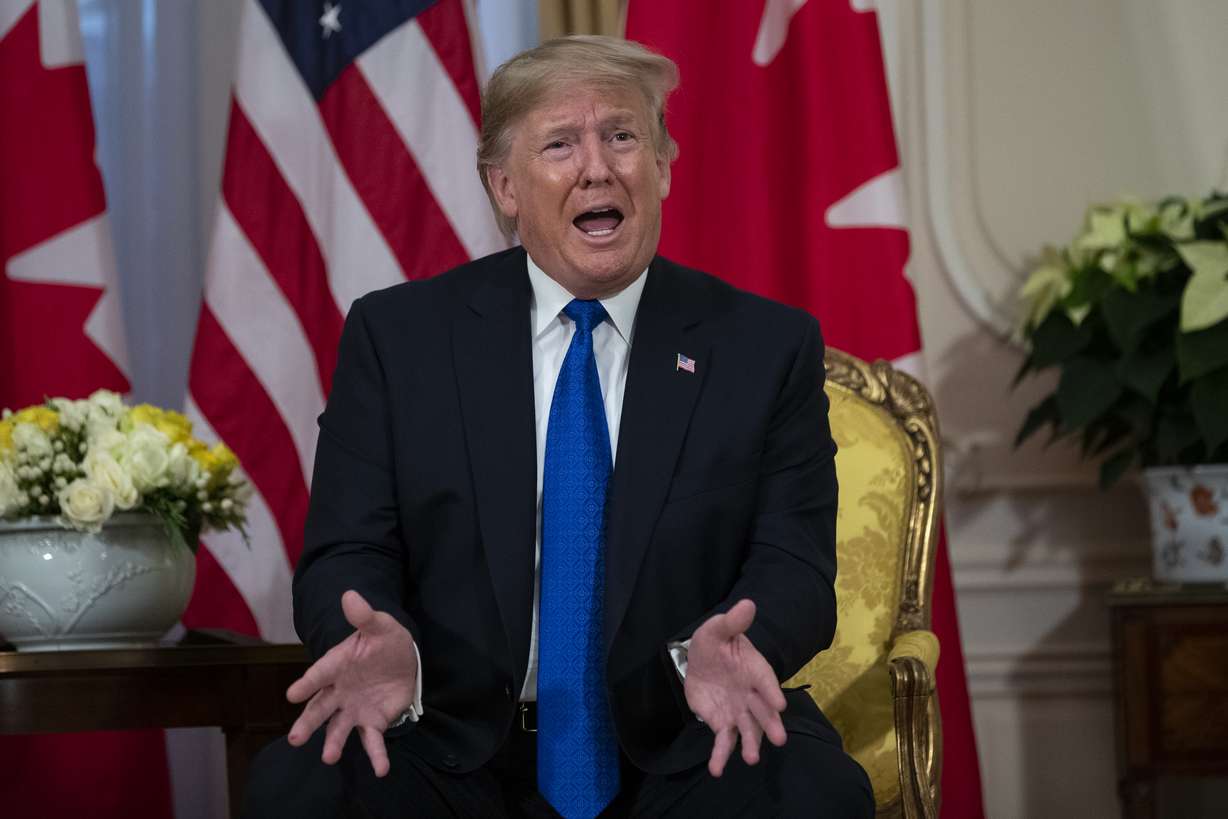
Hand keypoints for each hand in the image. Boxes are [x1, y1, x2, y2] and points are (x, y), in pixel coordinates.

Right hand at [286, 590, 416, 776]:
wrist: (402, 660)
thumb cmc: (384, 641)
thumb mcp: (380, 625)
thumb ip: (364, 616)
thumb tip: (350, 595)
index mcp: (337, 665)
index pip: (319, 674)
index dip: (307, 683)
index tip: (293, 694)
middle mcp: (339, 691)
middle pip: (320, 709)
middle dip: (308, 723)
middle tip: (295, 739)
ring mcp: (353, 709)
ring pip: (339, 729)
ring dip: (333, 743)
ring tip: (328, 757)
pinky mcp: (372, 722)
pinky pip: (372, 741)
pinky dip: (376, 756)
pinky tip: (381, 770)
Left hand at [684, 599, 787, 776]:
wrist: (699, 661)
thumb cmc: (715, 644)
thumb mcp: (717, 629)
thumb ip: (732, 622)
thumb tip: (748, 603)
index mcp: (753, 669)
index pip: (765, 680)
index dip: (771, 691)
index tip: (779, 704)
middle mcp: (751, 694)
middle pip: (763, 710)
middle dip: (770, 724)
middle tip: (779, 739)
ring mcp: (738, 711)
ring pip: (748, 729)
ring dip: (750, 744)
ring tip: (750, 759)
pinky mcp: (722, 723)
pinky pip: (724, 741)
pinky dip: (721, 755)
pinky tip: (716, 770)